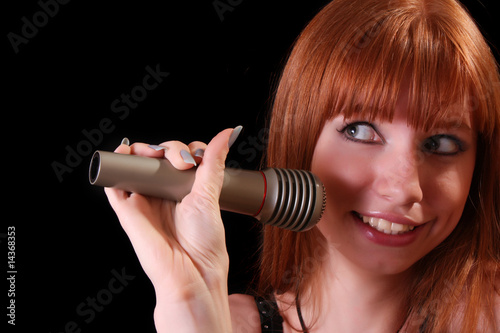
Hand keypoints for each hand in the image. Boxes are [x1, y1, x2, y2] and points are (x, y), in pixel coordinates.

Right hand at [104, 127, 240, 331]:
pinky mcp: (128, 209)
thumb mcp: (211, 195)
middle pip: (159, 157)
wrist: (191, 271)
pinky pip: (116, 183)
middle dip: (168, 149)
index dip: (187, 150)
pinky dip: (116, 164)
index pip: (181, 157)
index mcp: (185, 189)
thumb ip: (214, 163)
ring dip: (142, 150)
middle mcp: (165, 192)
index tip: (198, 158)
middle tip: (181, 163)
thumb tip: (228, 133)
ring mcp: (146, 199)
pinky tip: (124, 152)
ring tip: (154, 154)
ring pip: (137, 165)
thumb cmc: (204, 242)